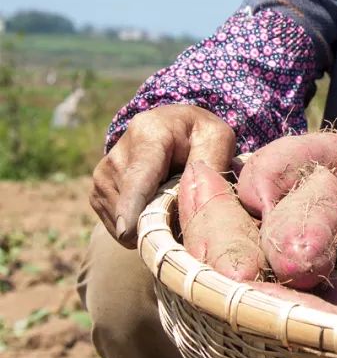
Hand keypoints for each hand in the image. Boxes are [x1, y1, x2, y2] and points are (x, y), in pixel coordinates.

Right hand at [90, 105, 235, 248]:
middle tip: (187, 214)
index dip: (132, 205)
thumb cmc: (199, 134)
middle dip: (158, 221)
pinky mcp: (98, 194)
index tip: (128, 231)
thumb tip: (195, 201)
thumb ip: (210, 167)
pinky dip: (138, 228)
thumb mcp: (217, 139)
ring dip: (150, 224)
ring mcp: (103, 176)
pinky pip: (118, 228)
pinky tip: (156, 207)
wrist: (172, 126)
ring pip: (124, 221)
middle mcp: (117, 155)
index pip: (139, 176)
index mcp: (148, 134)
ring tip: (172, 202)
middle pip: (132, 206)